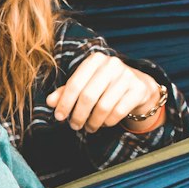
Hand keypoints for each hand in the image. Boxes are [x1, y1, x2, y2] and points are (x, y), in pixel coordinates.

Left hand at [45, 54, 160, 133]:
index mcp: (95, 60)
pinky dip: (108, 122)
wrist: (138, 85)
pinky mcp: (138, 89)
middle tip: (74, 126)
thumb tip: (50, 102)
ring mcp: (127, 76)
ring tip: (88, 127)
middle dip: (78, 115)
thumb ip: (67, 91)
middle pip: (88, 96)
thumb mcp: (86, 83)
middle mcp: (111, 64)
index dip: (64, 102)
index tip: (59, 117)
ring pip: (103, 107)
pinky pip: (118, 112)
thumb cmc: (106, 85)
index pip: (75, 83)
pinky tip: (103, 123)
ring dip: (93, 122)